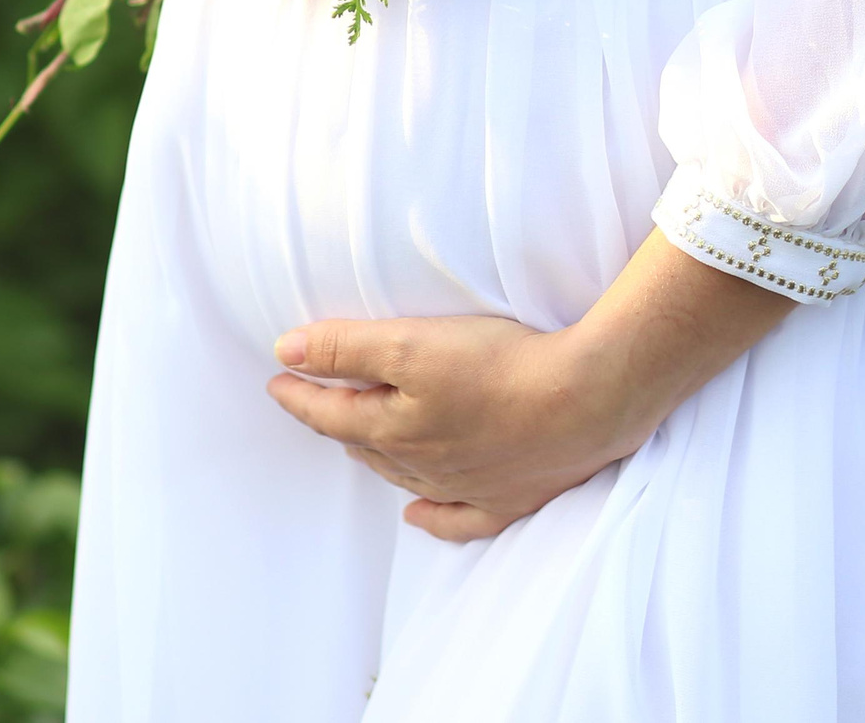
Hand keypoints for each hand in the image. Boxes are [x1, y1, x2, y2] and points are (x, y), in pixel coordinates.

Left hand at [265, 231, 792, 541]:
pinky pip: (461, 520)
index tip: (277, 380)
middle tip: (314, 403)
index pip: (331, 413)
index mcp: (395, 427)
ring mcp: (469, 487)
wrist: (587, 401)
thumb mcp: (410, 344)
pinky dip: (433, 518)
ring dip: (375, 459)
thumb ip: (346, 348)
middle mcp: (424, 465)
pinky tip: (417, 516)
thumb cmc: (501, 366)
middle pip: (366, 444)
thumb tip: (285, 353)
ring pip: (406, 477)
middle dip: (334, 422)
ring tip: (356, 442)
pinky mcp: (513, 496)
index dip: (300, 394)